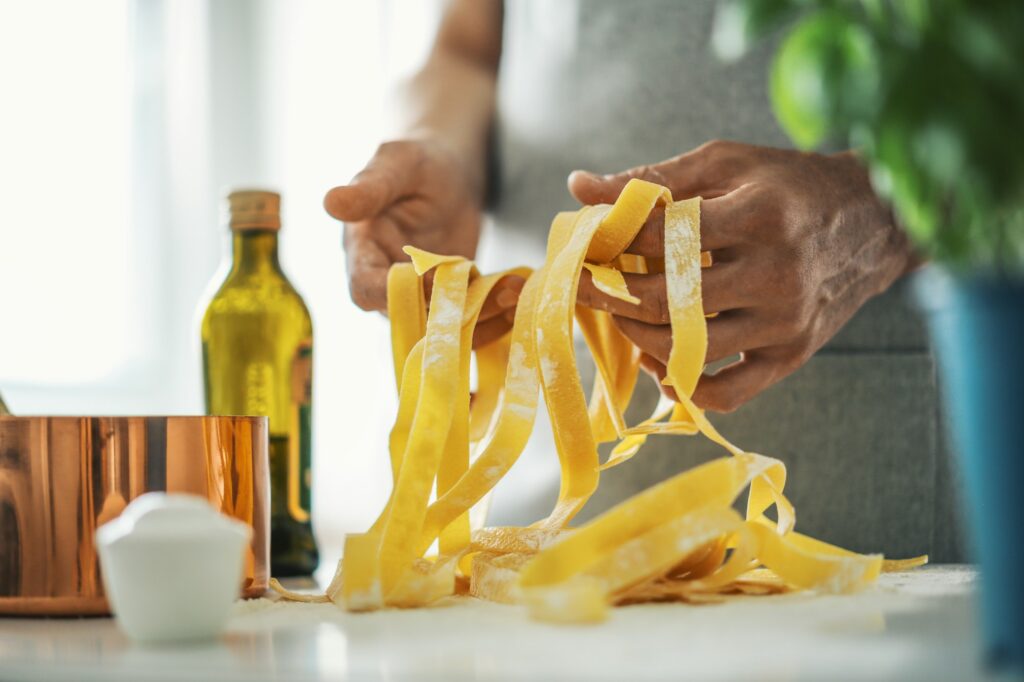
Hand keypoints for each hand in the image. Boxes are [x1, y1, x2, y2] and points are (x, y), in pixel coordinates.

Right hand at [325, 139, 521, 346]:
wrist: (449, 172)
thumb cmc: (417, 162)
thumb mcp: (396, 165)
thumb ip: (370, 187)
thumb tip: (331, 202)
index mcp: (363, 252)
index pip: (364, 290)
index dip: (395, 294)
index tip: (434, 278)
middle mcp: (386, 281)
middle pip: (408, 317)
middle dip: (449, 312)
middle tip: (490, 295)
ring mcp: (419, 295)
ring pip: (441, 326)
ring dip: (479, 318)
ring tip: (511, 294)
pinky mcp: (449, 299)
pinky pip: (466, 320)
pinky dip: (493, 315)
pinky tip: (516, 293)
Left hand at [570, 140, 919, 412]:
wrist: (877, 222)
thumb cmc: (790, 186)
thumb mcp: (726, 164)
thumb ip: (652, 178)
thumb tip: (579, 187)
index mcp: (759, 216)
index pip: (661, 238)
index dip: (609, 242)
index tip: (581, 245)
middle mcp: (776, 274)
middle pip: (666, 302)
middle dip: (608, 296)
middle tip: (582, 286)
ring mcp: (785, 322)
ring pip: (687, 351)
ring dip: (637, 337)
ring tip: (622, 314)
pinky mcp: (791, 355)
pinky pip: (726, 393)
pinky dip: (684, 387)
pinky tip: (662, 362)